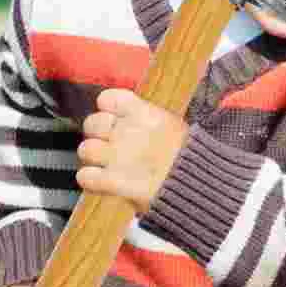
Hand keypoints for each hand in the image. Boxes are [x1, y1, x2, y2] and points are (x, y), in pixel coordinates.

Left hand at [76, 89, 187, 214]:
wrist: (200, 187)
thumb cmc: (191, 160)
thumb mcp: (173, 128)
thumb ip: (147, 122)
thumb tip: (130, 123)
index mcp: (143, 113)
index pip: (106, 99)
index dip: (107, 111)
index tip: (116, 122)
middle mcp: (126, 130)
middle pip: (91, 124)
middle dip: (98, 136)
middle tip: (111, 148)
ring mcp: (118, 156)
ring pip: (85, 150)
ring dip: (93, 159)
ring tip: (107, 167)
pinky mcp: (113, 181)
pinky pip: (85, 177)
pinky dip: (91, 181)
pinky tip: (102, 184)